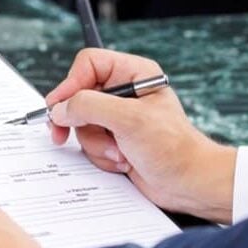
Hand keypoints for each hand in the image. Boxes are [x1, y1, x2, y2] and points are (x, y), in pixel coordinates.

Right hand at [46, 48, 236, 222]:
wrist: (189, 183)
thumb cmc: (174, 148)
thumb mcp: (129, 120)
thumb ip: (89, 107)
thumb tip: (60, 108)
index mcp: (134, 73)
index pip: (89, 64)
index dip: (71, 83)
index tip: (59, 106)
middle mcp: (125, 92)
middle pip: (79, 96)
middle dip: (81, 122)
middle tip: (62, 134)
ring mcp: (119, 117)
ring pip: (82, 123)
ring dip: (96, 143)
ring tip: (119, 151)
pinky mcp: (115, 139)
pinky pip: (90, 143)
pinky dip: (102, 155)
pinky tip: (123, 161)